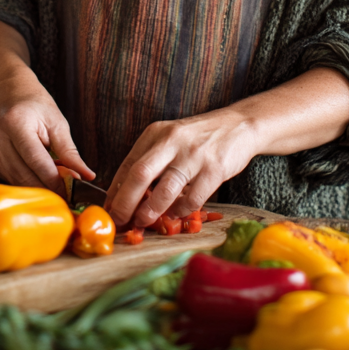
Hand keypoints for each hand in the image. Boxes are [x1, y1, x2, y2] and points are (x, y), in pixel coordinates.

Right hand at [0, 17, 94, 192]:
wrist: (5, 89)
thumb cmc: (33, 102)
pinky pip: (7, 177)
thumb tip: (86, 176)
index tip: (70, 192)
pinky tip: (33, 172)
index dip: (54, 180)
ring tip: (52, 182)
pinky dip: (22, 178)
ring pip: (15, 180)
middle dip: (46, 188)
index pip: (36, 161)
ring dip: (35, 185)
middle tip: (65, 195)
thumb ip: (69, 151)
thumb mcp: (56, 121)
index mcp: (16, 122)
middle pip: (23, 175)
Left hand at [103, 68, 348, 224]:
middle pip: (140, 173)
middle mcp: (172, 140)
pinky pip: (193, 197)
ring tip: (142, 223)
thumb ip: (150, 161)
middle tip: (118, 221)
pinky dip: (181, 211)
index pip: (128, 164)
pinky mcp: (214, 168)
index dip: (115, 191)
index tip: (109, 211)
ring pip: (165, 188)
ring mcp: (194, 154)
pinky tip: (176, 215)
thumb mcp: (169, 140)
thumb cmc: (198, 138)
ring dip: (150, 210)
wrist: (239, 126)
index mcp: (156, 133)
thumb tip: (124, 195)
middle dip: (125, 202)